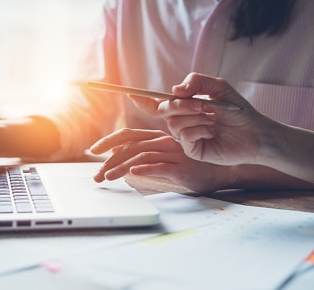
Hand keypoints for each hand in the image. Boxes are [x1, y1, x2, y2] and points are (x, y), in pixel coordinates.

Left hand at [90, 128, 231, 192]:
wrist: (220, 171)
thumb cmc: (189, 165)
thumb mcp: (164, 157)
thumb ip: (143, 153)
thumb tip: (117, 154)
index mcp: (157, 137)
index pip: (127, 135)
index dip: (108, 140)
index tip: (93, 151)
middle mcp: (163, 142)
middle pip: (130, 146)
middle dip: (110, 159)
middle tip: (97, 174)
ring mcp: (173, 154)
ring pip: (141, 156)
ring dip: (121, 167)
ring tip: (107, 178)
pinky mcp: (181, 167)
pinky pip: (160, 166)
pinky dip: (145, 169)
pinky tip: (132, 175)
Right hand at [130, 73, 261, 165]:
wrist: (255, 132)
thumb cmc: (238, 111)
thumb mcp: (218, 87)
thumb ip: (196, 82)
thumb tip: (174, 91)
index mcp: (185, 107)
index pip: (159, 104)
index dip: (144, 100)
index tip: (131, 94)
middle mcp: (182, 122)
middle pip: (164, 110)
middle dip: (181, 105)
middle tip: (203, 105)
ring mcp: (186, 137)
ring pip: (174, 123)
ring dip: (195, 117)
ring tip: (213, 120)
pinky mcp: (191, 150)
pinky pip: (184, 136)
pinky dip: (199, 130)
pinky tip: (212, 132)